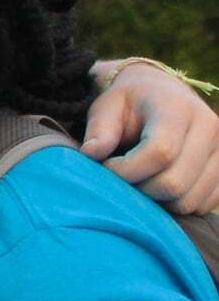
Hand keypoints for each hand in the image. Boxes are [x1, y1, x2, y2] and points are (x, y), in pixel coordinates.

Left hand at [81, 60, 218, 214]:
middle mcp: (209, 127)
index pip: (160, 153)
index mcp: (178, 108)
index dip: (127, 170)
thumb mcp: (106, 107)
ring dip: (157, 200)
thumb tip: (92, 154)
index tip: (106, 166)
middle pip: (176, 183)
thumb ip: (99, 130)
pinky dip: (176, 204)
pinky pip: (203, 205)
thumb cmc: (128, 104)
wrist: (162, 95)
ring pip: (189, 200)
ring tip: (139, 180)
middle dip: (140, 189)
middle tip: (121, 179)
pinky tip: (159, 185)